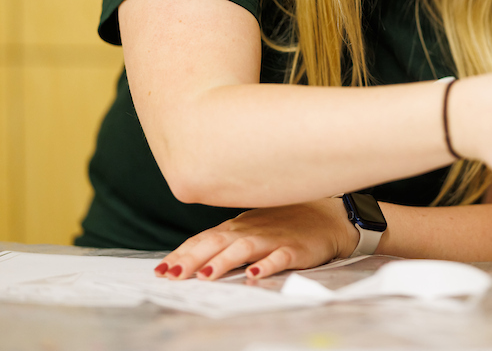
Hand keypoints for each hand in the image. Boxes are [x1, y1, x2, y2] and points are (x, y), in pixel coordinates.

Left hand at [154, 198, 356, 280]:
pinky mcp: (296, 248)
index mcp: (237, 227)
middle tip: (173, 275)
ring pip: (244, 248)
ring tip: (206, 275)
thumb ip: (226, 241)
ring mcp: (274, 238)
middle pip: (216, 243)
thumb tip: (192, 259)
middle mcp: (251, 230)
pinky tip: (256, 275)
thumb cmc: (287, 222)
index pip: (203, 240)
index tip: (161, 270)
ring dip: (224, 261)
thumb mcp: (252, 227)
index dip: (181, 254)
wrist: (330, 216)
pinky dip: (267, 265)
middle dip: (192, 259)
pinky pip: (280, 256)